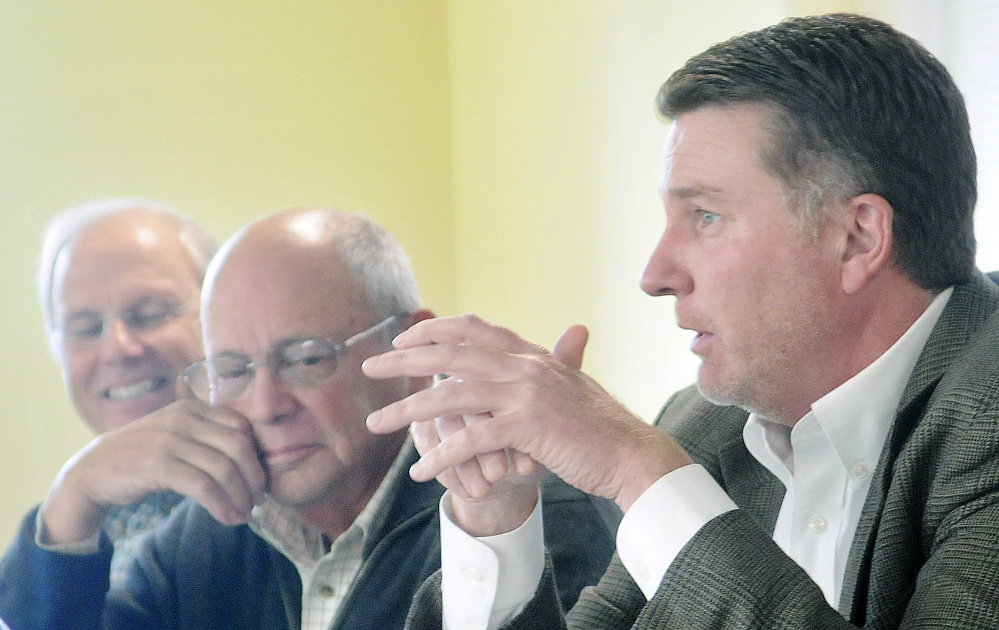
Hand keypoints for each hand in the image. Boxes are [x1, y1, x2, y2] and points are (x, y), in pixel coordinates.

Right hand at [40, 398, 265, 544]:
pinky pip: (203, 486)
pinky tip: (227, 517)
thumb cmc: (142, 457)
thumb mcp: (176, 436)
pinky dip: (221, 505)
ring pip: (224, 468)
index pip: (242, 428)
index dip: (257, 456)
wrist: (92, 472)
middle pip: (239, 447)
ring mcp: (170, 440)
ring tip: (244, 514)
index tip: (260, 480)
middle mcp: (183, 419)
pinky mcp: (158, 465)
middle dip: (254, 477)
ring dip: (240, 496)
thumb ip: (207, 438)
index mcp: (192, 408)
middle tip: (258, 500)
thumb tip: (252, 461)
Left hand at [363, 314, 692, 513]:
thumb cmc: (601, 425)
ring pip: (451, 396)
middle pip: (450, 353)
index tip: (405, 336)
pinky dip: (442, 456)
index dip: (434, 328)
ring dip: (407, 410)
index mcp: (532, 354)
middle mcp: (525, 366)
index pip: (473, 328)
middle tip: (369, 365)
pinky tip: (419, 470)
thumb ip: (566, 357)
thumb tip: (574, 330)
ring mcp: (525, 394)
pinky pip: (470, 439)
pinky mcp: (527, 428)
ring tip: (377, 423)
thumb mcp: (576, 384)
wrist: (631, 453)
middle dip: (404, 358)